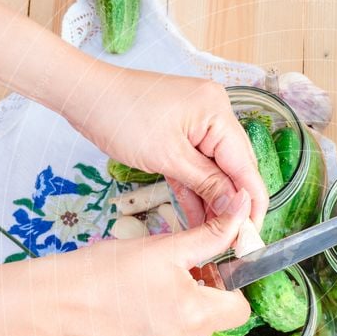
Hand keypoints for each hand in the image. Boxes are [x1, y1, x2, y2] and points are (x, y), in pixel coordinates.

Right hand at [36, 191, 252, 335]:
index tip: (205, 276)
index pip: (238, 310)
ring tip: (132, 303)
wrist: (48, 307)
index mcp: (195, 315)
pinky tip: (119, 325)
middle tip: (160, 282)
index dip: (226, 289)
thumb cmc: (102, 273)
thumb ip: (211, 235)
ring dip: (166, 322)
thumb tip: (244, 208)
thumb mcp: (163, 248)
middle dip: (192, 302)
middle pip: (206, 323)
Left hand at [64, 66, 268, 229]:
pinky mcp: (181, 133)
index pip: (246, 165)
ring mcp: (198, 123)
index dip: (252, 202)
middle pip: (234, 168)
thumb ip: (206, 183)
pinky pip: (195, 166)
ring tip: (216, 235)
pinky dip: (195, 189)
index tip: (253, 234)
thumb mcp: (167, 156)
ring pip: (215, 170)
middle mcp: (214, 115)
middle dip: (233, 204)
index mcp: (217, 113)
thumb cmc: (120, 115)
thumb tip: (235, 208)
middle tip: (235, 240)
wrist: (83, 95)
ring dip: (214, 200)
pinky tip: (199, 218)